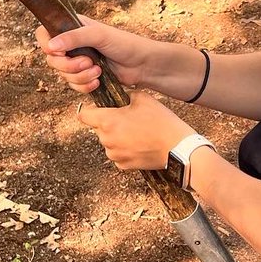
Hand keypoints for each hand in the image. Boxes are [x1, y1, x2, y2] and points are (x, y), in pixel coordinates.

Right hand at [37, 19, 154, 93]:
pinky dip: (84, 86)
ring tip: (98, 71)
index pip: (44, 35)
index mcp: (72, 27)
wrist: (143, 65)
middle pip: (52, 60)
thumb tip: (50, 47)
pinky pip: (73, 86)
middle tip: (88, 63)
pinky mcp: (85, 77)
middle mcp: (72, 44)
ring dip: (79, 77)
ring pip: (63, 75)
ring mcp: (78, 61)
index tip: (61, 52)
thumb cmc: (125, 44)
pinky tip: (97, 82)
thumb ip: (73, 37)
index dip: (47, 46)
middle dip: (69, 66)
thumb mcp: (98, 35)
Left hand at [76, 90, 194, 171]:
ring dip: (117, 137)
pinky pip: (118, 154)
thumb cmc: (161, 122)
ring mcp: (114, 155)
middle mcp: (107, 140)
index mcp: (108, 121)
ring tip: (138, 132)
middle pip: (98, 129)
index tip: (100, 109)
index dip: (91, 110)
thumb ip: (125, 95)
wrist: (177, 148)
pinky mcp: (124, 166)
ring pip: (109, 142)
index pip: (84, 115)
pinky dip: (125, 149)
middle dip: (109, 123)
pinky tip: (140, 144)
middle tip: (129, 119)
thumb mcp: (143, 98)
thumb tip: (119, 96)